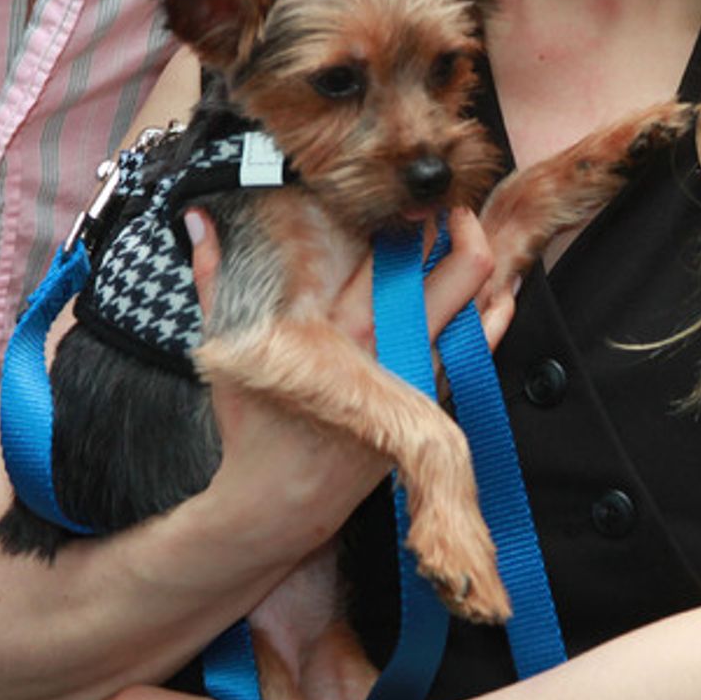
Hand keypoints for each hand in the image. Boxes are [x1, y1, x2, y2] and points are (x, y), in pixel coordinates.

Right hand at [183, 205, 508, 556]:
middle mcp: (388, 347)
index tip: (415, 196)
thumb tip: (199, 220)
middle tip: (453, 208)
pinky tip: (501, 293)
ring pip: (476, 311)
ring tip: (477, 237)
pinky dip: (493, 319)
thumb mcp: (229, 347)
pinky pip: (478, 352)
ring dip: (486, 271)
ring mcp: (417, 378)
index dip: (414, 217)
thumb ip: (215, 277)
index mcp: (339, 325)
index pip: (394, 255)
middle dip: (464, 229)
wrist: (282, 503)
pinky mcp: (432, 405)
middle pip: (456, 275)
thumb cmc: (256, 426)